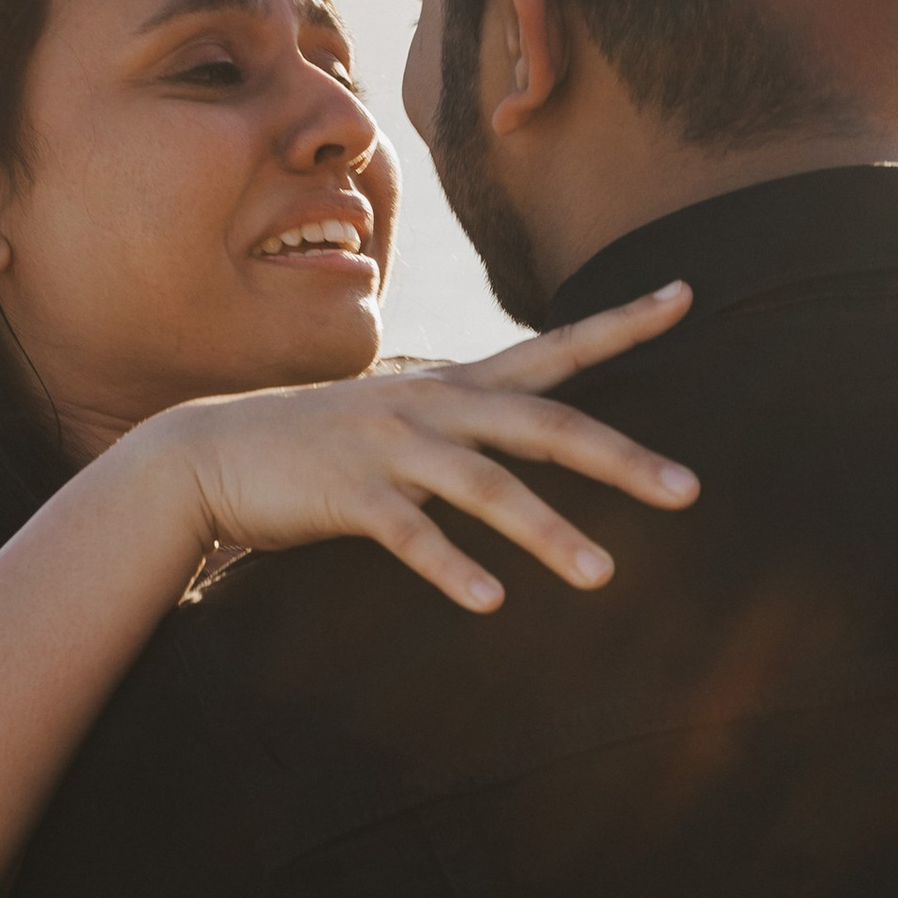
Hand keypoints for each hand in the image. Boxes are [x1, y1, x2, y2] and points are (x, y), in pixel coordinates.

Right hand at [152, 280, 700, 613]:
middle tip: (689, 492)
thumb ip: (464, 426)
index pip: (554, 349)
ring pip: (486, 486)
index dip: (621, 322)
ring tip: (601, 574)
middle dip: (622, 459)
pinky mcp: (349, 495)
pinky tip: (491, 603)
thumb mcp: (400, 421)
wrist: (208, 453)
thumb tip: (526, 438)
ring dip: (547, 533)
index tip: (684, 295)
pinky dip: (453, 567)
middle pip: (545, 426)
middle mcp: (431, 406)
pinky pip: (411, 534)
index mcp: (452, 387)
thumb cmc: (319, 448)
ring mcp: (389, 447)